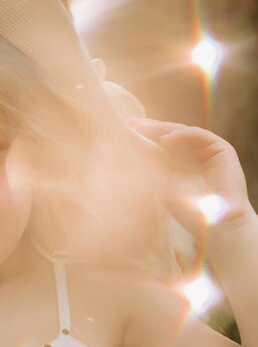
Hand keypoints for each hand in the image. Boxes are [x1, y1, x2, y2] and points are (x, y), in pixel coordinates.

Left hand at [129, 118, 254, 237]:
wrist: (214, 223)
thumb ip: (151, 165)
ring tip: (144, 130)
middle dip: (151, 128)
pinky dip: (181, 135)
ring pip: (183, 131)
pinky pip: (198, 134)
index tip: (125, 129)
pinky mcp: (221, 149)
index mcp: (180, 160)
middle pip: (171, 133)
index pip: (161, 141)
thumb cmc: (187, 208)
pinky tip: (165, 140)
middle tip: (132, 123)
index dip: (145, 134)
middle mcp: (194, 152)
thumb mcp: (162, 183)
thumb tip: (128, 148)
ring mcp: (208, 149)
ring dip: (163, 129)